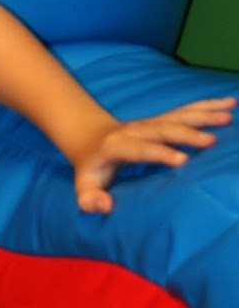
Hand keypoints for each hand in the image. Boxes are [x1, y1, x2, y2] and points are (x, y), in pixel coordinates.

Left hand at [71, 97, 234, 212]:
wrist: (90, 138)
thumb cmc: (91, 169)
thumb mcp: (83, 187)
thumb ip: (90, 199)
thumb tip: (106, 205)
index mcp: (117, 145)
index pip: (140, 149)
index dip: (160, 153)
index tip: (183, 161)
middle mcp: (135, 129)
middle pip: (163, 128)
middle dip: (187, 133)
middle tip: (212, 141)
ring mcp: (149, 122)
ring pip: (178, 115)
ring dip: (203, 114)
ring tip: (228, 114)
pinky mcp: (161, 119)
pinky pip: (186, 111)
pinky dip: (207, 105)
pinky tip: (228, 102)